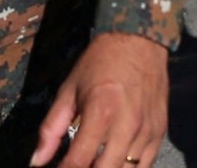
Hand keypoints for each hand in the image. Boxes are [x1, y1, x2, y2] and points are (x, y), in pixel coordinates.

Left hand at [33, 32, 167, 167]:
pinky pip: (145, 165)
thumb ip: (51, 129)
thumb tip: (37, 162)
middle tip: (76, 166)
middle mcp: (127, 126)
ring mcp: (146, 131)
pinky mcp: (159, 132)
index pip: (77, 162)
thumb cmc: (100, 63)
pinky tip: (115, 163)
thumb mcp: (69, 90)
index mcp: (100, 113)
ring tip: (95, 163)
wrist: (140, 41)